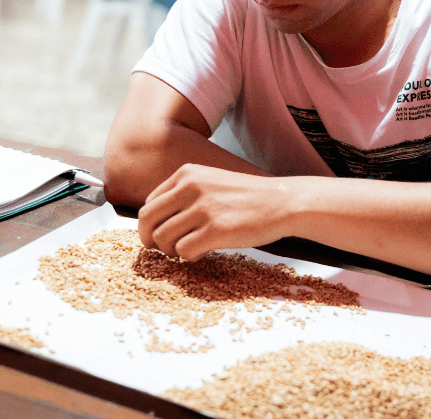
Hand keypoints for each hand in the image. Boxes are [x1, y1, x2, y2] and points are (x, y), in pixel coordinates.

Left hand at [137, 164, 295, 259]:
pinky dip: (189, 257)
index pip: (150, 203)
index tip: (161, 235)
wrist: (283, 201)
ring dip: (172, 251)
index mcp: (187, 173)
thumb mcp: (211, 182)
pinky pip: (183, 251)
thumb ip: (185, 195)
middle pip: (147, 220)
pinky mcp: (215, 230)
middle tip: (163, 249)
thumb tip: (156, 222)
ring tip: (190, 249)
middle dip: (150, 240)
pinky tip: (204, 253)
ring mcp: (203, 208)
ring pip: (162, 238)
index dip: (151, 224)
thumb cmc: (248, 197)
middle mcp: (190, 187)